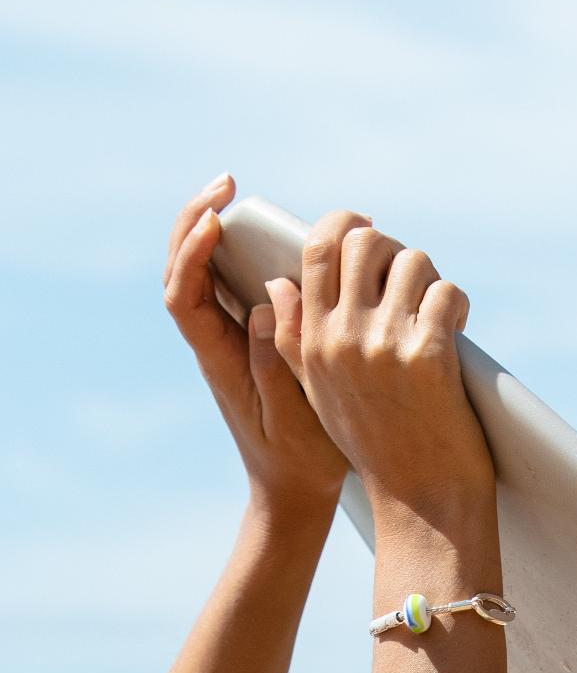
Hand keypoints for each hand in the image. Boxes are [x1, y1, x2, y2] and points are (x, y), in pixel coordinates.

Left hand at [162, 176, 350, 532]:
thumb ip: (274, 360)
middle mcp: (217, 343)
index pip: (183, 296)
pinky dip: (243, 252)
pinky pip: (236, 286)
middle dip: (195, 221)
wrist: (295, 489)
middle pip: (183, 272)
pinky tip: (269, 235)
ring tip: (237, 194)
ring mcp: (233, 339)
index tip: (216, 220)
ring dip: (213, 229)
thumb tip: (264, 300)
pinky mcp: (253, 339)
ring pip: (205, 274)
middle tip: (226, 183)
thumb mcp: (291, 417)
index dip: (190, 253)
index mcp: (218, 361)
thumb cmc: (298, 459)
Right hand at [266, 213, 495, 524]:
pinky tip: (457, 331)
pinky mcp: (428, 356)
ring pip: (414, 261)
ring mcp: (383, 346)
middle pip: (366, 241)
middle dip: (395, 250)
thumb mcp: (319, 393)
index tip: (370, 229)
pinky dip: (458, 306)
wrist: (422, 501)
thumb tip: (278, 282)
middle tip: (412, 279)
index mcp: (311, 342)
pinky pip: (447, 293)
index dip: (345, 224)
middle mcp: (341, 338)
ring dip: (432, 280)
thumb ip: (295, 338)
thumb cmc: (376, 443)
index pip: (318, 248)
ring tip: (436, 312)